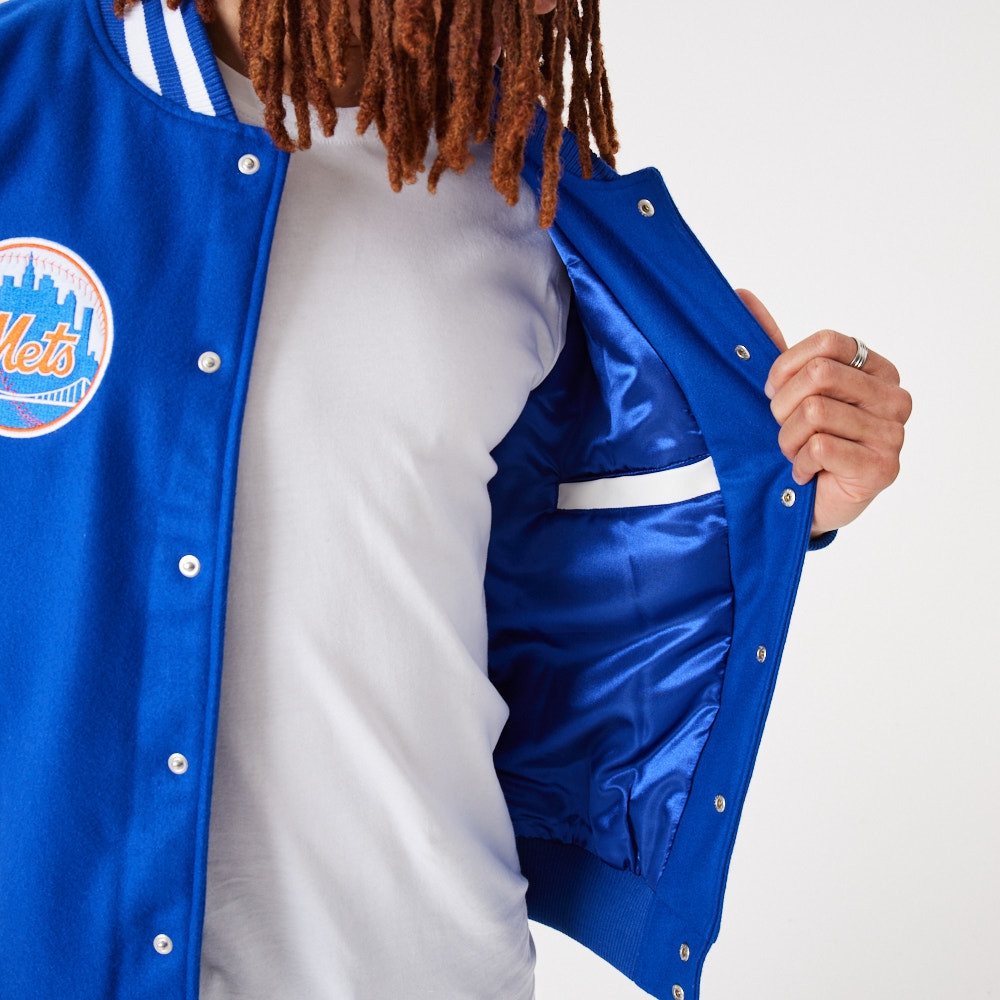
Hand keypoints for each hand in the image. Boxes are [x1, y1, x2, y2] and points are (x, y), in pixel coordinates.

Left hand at [736, 289, 911, 536]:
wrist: (803, 500)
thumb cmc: (798, 438)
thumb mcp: (783, 387)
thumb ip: (769, 341)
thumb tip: (741, 295)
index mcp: (877, 368)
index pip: (829, 343)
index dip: (786, 367)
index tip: (772, 392)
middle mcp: (894, 397)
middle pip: (820, 375)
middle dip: (783, 406)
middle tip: (781, 427)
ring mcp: (893, 434)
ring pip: (815, 413)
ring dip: (788, 439)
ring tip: (793, 453)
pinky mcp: (882, 468)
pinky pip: (821, 447)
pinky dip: (798, 463)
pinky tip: (804, 473)